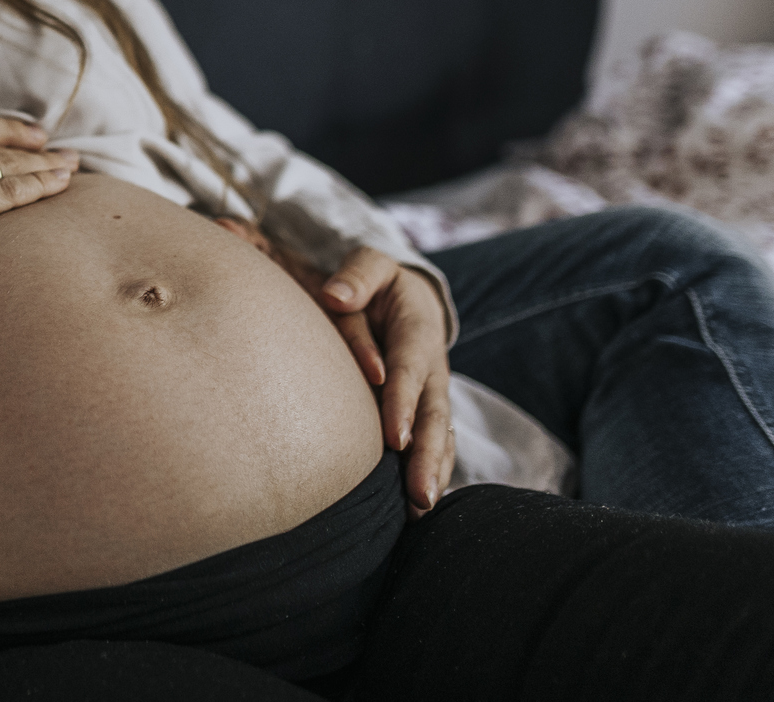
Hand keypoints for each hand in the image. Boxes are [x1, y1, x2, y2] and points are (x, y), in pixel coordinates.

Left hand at [215, 223, 453, 517]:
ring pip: (439, 437)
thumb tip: (334, 296)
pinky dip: (432, 473)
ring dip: (433, 472)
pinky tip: (418, 509)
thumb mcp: (372, 265)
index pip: (410, 370)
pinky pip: (435, 445)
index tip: (394, 437)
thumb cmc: (377, 283)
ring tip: (421, 508)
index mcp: (417, 332)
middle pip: (434, 415)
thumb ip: (357, 276)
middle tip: (417, 493)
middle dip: (427, 455)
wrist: (405, 297)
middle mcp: (432, 370)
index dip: (404, 403)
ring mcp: (432, 395)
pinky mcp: (424, 412)